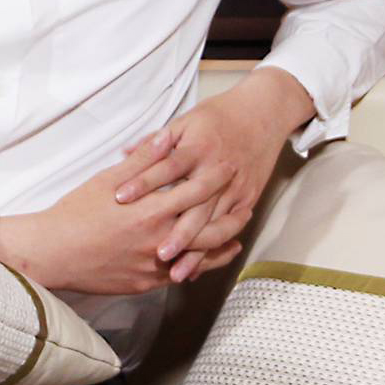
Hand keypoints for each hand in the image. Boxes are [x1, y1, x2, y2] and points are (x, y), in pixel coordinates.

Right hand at [0, 130, 241, 294]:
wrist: (53, 253)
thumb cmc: (76, 212)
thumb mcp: (107, 180)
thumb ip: (142, 161)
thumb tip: (167, 138)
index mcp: (150, 210)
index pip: (196, 192)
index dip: (217, 179)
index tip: (232, 167)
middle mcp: (158, 240)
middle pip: (208, 228)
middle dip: (231, 216)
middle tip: (248, 205)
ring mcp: (154, 266)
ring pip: (200, 256)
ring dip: (222, 243)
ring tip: (237, 234)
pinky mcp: (146, 283)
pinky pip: (182, 274)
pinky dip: (200, 264)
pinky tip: (208, 259)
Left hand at [113, 65, 316, 283]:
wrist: (263, 113)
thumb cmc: (219, 116)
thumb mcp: (186, 121)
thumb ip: (155, 142)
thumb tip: (124, 153)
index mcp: (198, 147)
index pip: (166, 167)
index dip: (143, 182)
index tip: (121, 198)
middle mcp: (217, 169)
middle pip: (194, 205)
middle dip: (176, 232)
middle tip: (155, 253)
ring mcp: (235, 186)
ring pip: (213, 224)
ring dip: (195, 250)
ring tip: (174, 271)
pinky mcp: (247, 198)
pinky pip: (230, 228)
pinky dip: (214, 249)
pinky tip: (198, 265)